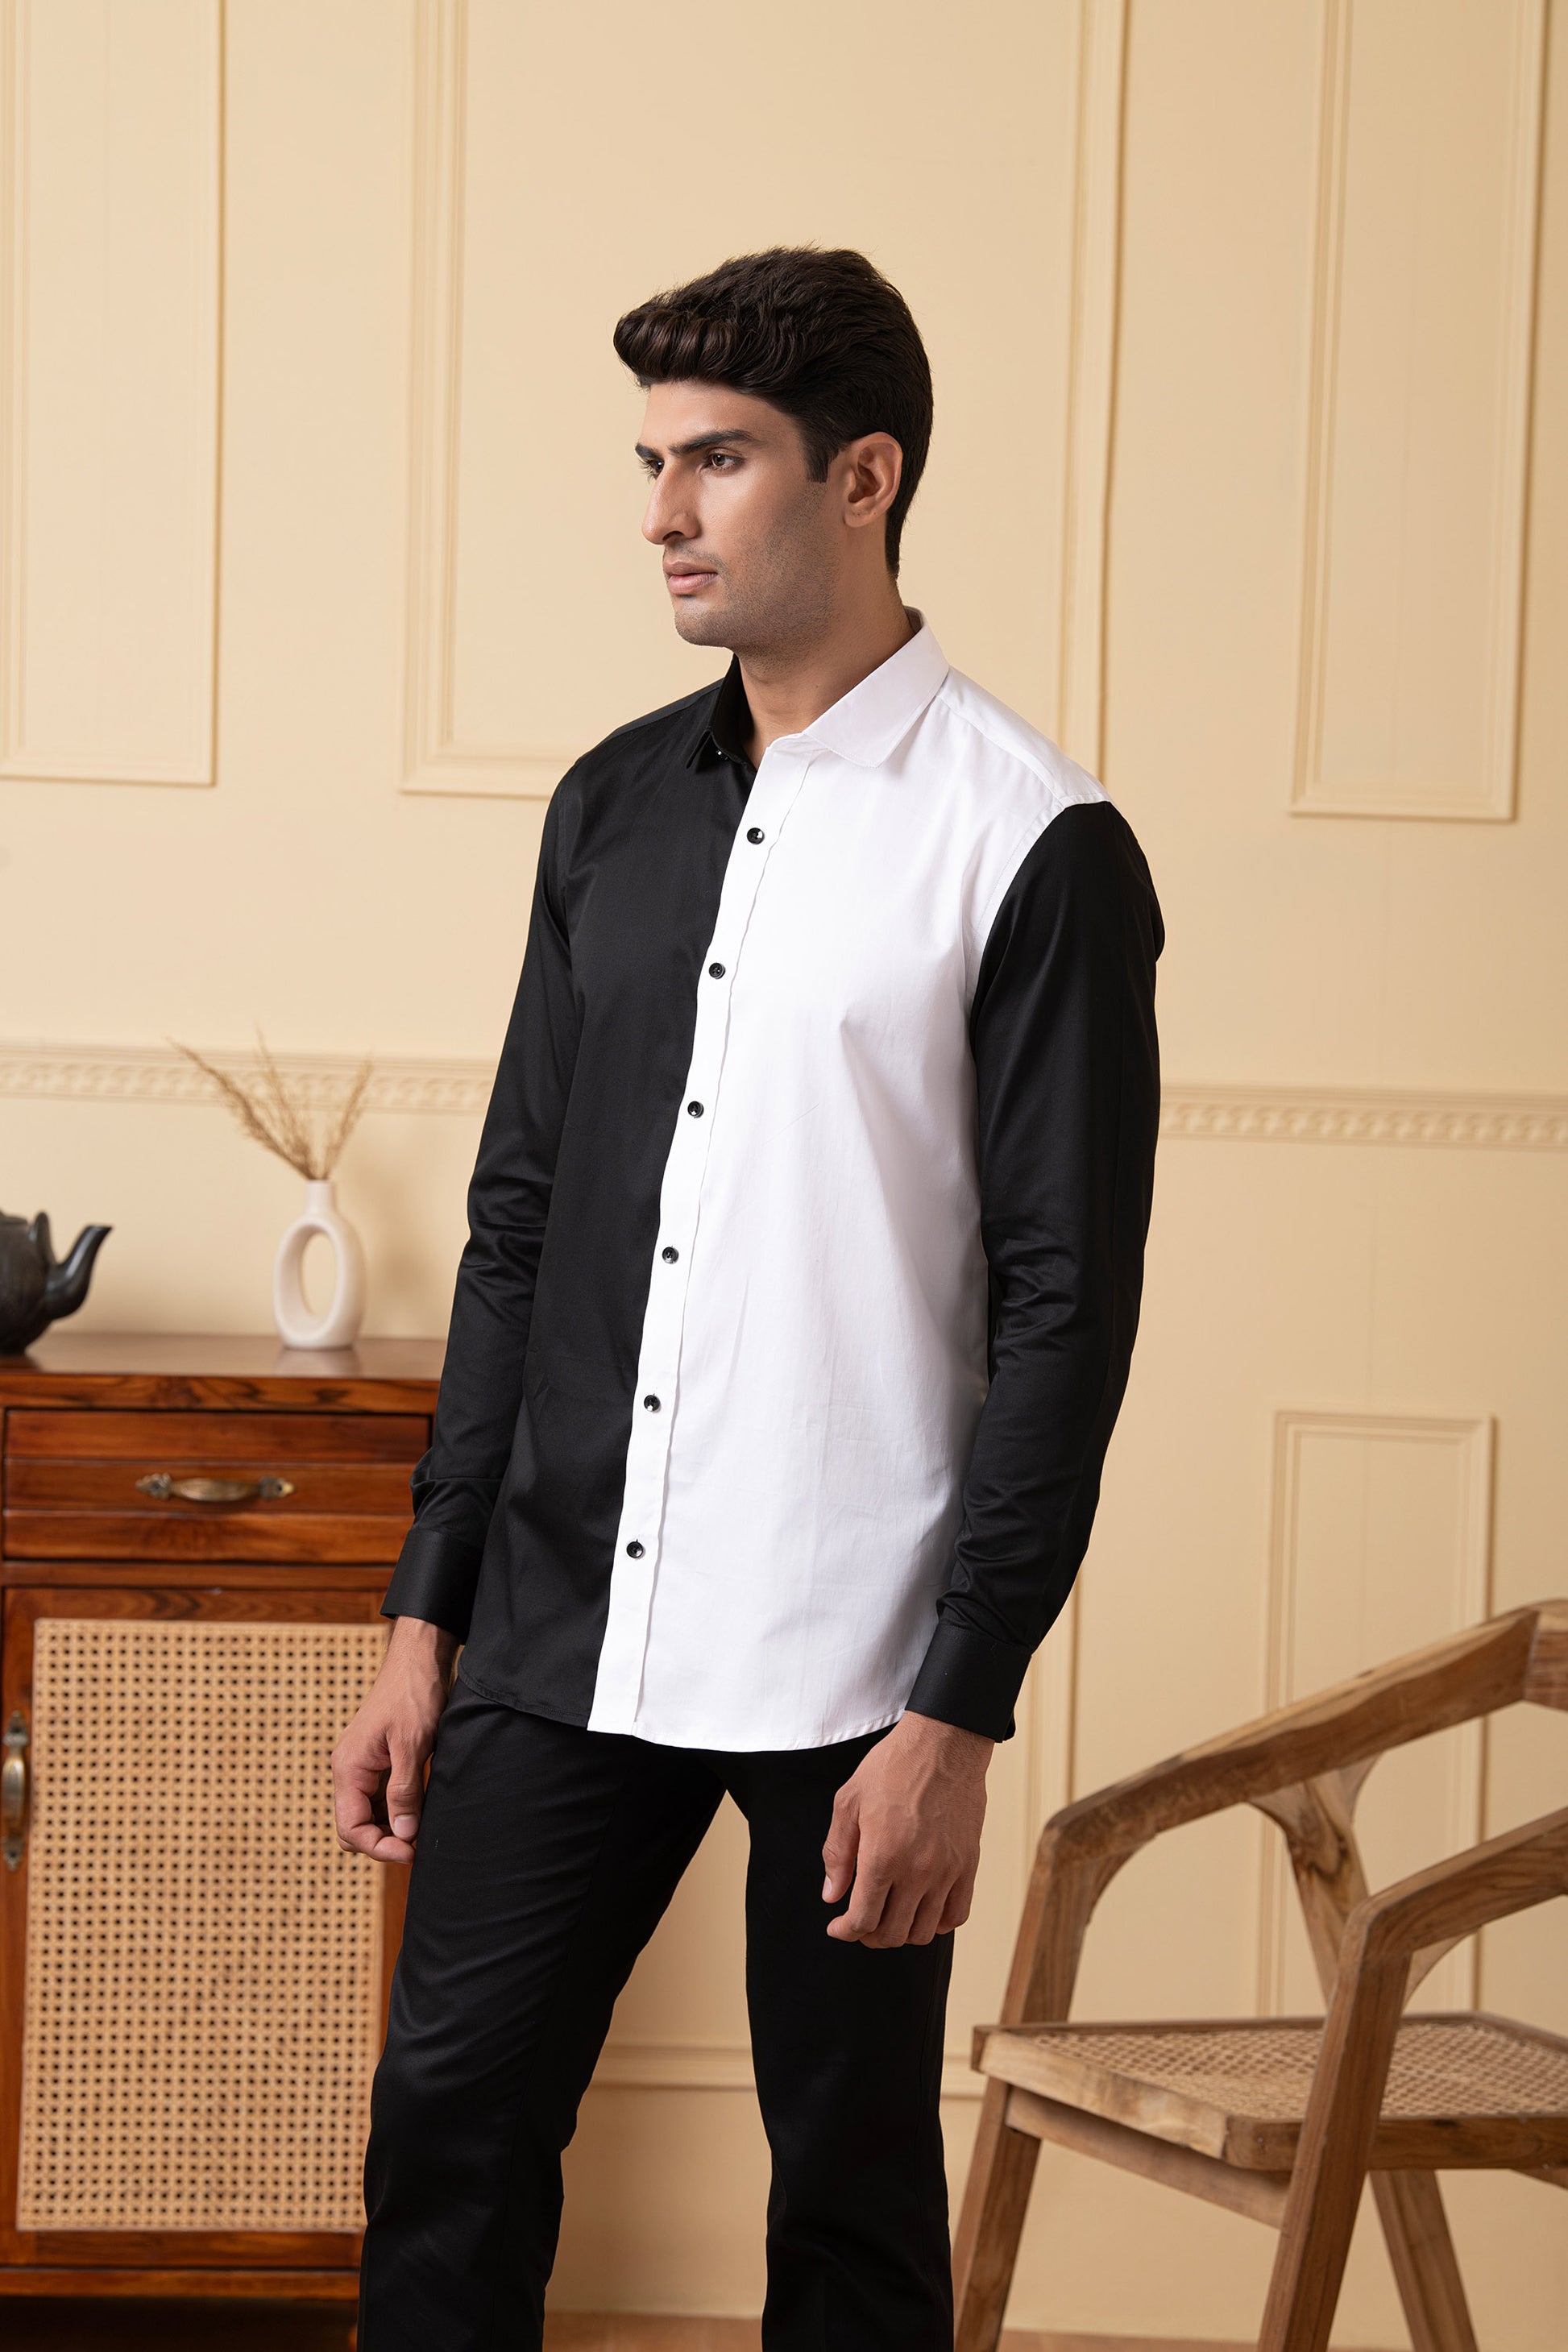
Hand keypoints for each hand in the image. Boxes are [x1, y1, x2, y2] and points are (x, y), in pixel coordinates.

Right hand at [332, 1615, 457, 1863]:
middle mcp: (350, 1771)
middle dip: (382, 1843)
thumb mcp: (412, 1744)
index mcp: (349, 1768)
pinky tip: (420, 1812)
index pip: (351, 1829)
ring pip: (369, 1816)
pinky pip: (382, 1799)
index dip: (380, 1847)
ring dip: (392, 1828)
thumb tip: (403, 1833)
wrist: (419, 1660)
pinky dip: (398, 1811)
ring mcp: (364, 1768)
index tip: (411, 1851)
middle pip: (355, 1828)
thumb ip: (405, 1791)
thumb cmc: (413, 1695)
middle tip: (417, 1845)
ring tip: (422, 1831)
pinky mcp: (380, 1763)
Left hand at [822, 1710, 992, 1947]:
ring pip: (924, 1932)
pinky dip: (937, 1923)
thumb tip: (832, 1896)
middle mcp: (916, 1871)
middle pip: (892, 1933)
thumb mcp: (848, 1802)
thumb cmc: (892, 1767)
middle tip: (860, 1922)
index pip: (862, 1920)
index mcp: (881, 1856)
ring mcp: (946, 1871)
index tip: (838, 1926)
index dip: (845, 1931)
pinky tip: (922, 1908)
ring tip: (890, 1915)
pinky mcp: (968, 1866)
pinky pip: (956, 1916)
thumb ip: (837, 1853)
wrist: (944, 1744)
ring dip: (902, 1933)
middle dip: (869, 1936)